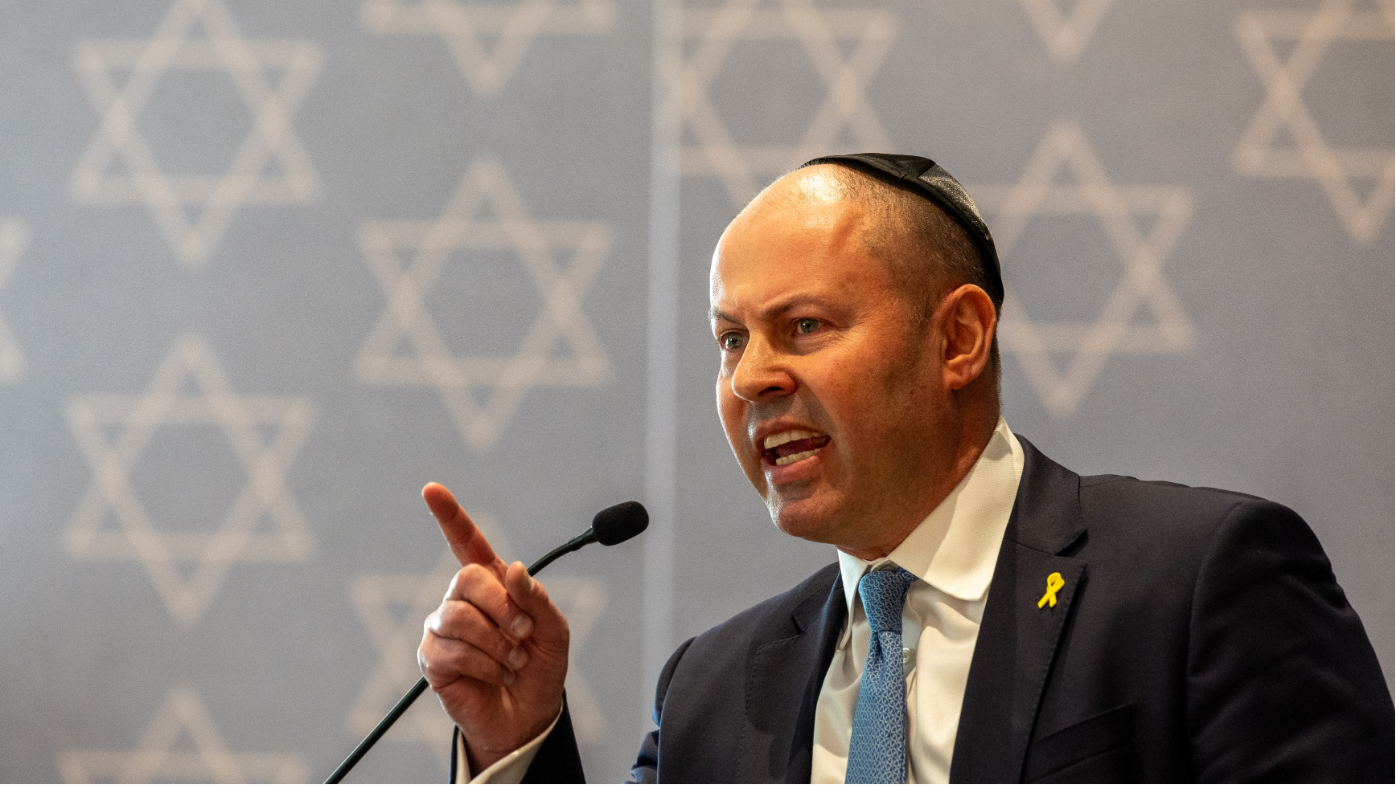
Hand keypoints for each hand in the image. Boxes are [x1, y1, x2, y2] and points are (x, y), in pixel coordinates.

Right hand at [417, 482, 568, 772]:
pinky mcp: (433, 658)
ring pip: (458, 616)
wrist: (528, 717)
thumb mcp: (554, 631)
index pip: (468, 543)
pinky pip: (451, 650)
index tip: (431, 490)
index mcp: (494, 584)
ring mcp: (444, 628)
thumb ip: (537, 599)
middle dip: (502, 607)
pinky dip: (483, 665)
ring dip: (496, 643)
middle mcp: (463, 600)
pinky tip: (494, 675)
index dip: (450, 516)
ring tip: (513, 661)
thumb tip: (514, 571)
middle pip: (467, 579)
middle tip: (524, 634)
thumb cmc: (541, 669)